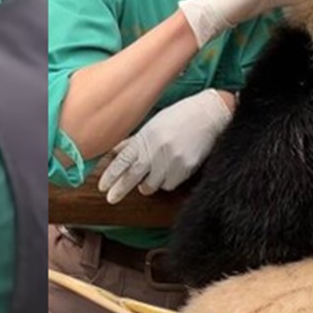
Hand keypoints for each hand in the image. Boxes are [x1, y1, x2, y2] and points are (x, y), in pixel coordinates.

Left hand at [98, 89, 235, 203]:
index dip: (111, 176)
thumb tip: (116, 151)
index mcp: (145, 137)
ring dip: (148, 184)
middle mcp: (156, 150)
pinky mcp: (186, 168)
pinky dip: (166, 181)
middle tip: (112, 198)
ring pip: (152, 185)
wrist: (209, 114)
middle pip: (132, 176)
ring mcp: (171, 160)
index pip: (123, 161)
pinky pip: (169, 184)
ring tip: (151, 176)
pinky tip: (169, 170)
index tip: (103, 187)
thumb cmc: (180, 116)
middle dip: (120, 189)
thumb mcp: (154, 124)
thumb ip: (135, 141)